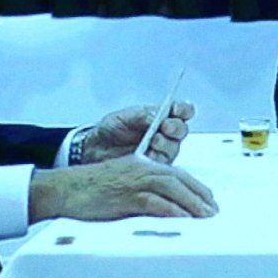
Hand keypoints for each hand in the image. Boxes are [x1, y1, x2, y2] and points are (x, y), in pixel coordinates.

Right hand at [30, 155, 217, 221]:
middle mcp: (141, 169)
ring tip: (204, 217)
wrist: (65, 189)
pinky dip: (170, 210)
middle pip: (179, 179)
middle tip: (212, 212)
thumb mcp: (122, 185)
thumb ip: (143, 192)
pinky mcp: (126, 195)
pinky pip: (154, 202)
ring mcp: (134, 181)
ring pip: (172, 188)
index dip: (196, 188)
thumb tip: (165, 209)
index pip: (177, 174)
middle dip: (199, 195)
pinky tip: (182, 220)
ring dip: (191, 203)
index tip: (208, 201)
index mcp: (142, 165)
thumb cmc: (90, 190)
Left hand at [80, 100, 195, 164]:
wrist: (95, 150)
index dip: (183, 109)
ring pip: (174, 148)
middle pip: (181, 130)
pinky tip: (150, 157)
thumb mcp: (122, 117)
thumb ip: (140, 115)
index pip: (181, 111)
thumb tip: (155, 115)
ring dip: (166, 144)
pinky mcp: (156, 168)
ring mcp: (162, 152)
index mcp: (161, 117)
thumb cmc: (110, 130)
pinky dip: (157, 160)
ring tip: (154, 142)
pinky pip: (163, 165)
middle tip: (165, 127)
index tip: (176, 109)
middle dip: (175, 127)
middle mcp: (165, 134)